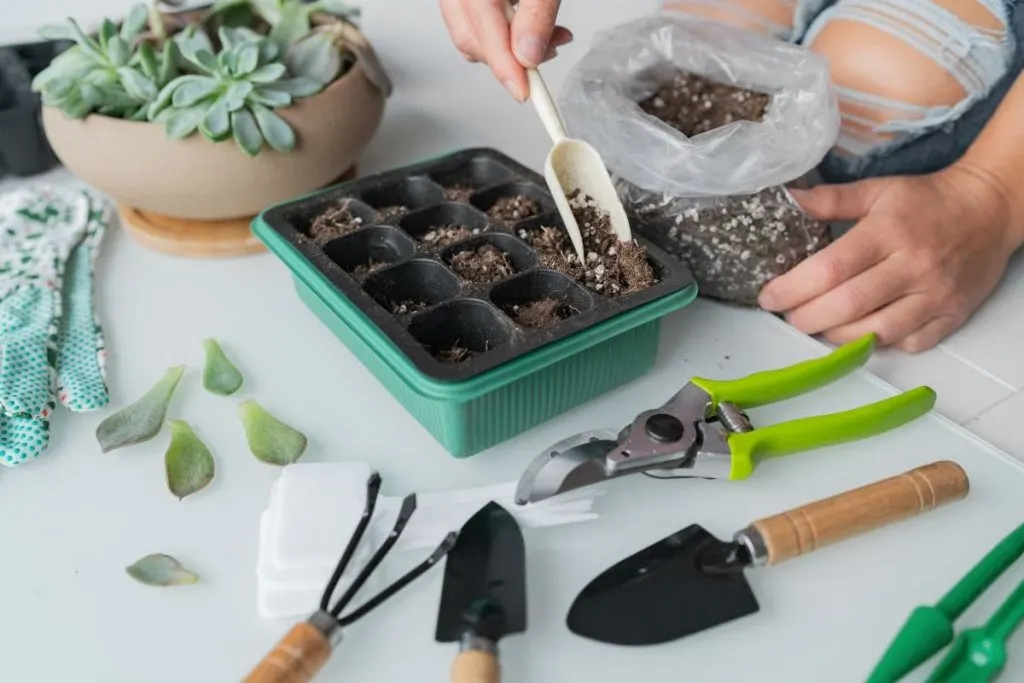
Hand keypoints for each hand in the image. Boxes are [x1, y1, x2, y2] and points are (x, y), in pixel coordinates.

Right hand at [439, 0, 572, 100]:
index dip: (505, 65)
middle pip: (472, 39)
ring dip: (509, 50)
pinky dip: (503, 36)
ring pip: (471, 36)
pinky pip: (473, 24)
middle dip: (512, 59)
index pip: (484, 28)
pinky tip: (527, 28)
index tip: (524, 92)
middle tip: (550, 51)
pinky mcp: (464, 1)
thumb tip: (528, 56)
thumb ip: (536, 14)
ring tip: (549, 37)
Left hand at [757, 164, 1023, 351]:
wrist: (990, 210)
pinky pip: (905, 344)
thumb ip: (831, 199)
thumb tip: (788, 199)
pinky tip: (857, 331)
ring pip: (873, 333)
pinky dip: (874, 344)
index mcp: (889, 232)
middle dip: (806, 317)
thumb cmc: (927, 201)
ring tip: (817, 324)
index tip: (769, 297)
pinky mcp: (950, 317)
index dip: (792, 289)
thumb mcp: (878, 190)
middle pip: (846, 307)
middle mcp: (912, 267)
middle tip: (788, 315)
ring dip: (834, 336)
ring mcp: (934, 296)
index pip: (830, 269)